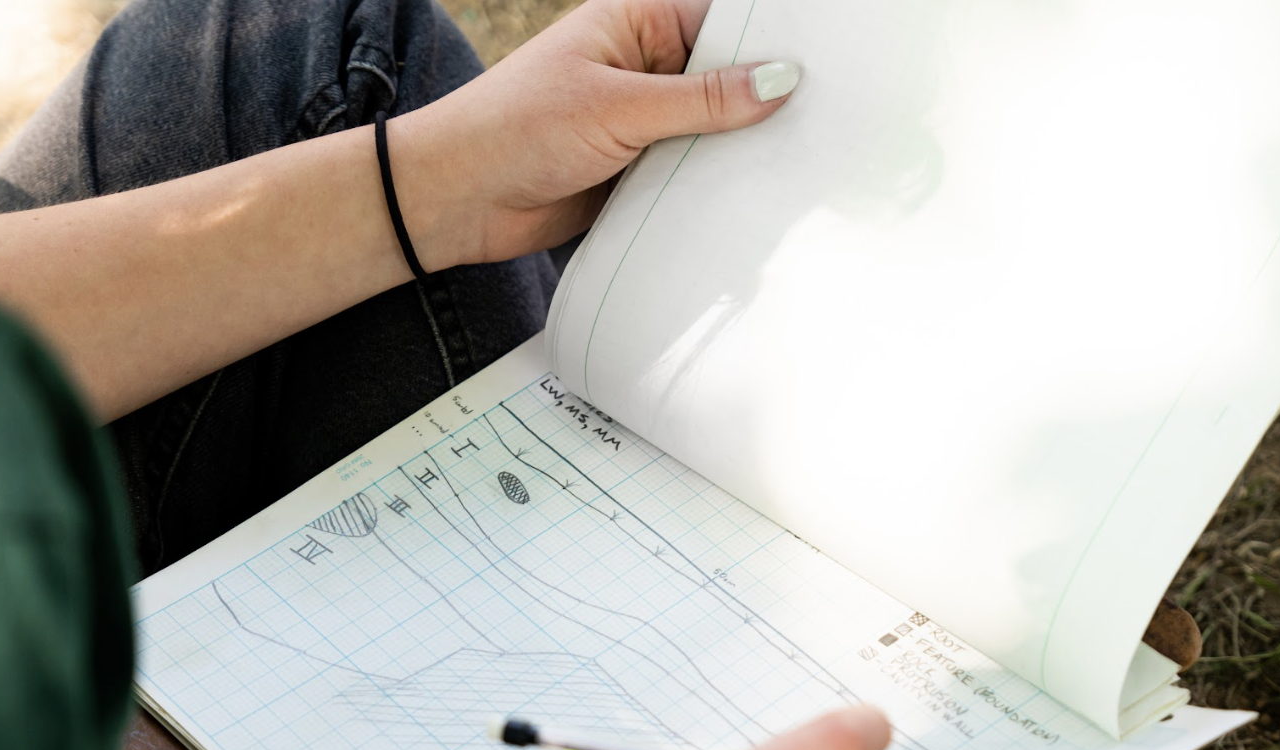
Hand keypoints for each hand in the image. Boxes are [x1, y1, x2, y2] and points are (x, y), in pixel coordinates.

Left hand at [397, 0, 800, 268]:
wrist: (456, 200)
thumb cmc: (514, 128)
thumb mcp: (617, 107)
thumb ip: (702, 100)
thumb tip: (779, 81)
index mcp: (637, 22)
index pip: (722, 20)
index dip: (770, 40)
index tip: (823, 63)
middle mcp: (643, 67)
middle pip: (726, 78)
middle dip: (763, 101)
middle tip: (823, 121)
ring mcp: (642, 123)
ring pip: (713, 132)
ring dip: (740, 152)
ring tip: (798, 164)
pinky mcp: (637, 173)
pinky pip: (691, 176)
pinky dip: (714, 188)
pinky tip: (751, 200)